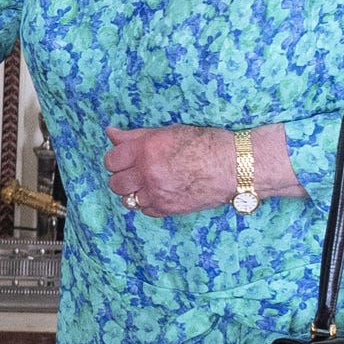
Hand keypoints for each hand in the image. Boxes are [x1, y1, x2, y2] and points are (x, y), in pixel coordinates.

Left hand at [102, 123, 300, 215]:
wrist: (233, 166)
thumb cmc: (205, 143)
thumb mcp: (168, 132)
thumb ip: (135, 135)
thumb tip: (110, 132)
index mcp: (146, 151)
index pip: (111, 160)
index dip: (116, 160)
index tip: (124, 159)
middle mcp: (148, 174)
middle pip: (116, 183)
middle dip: (122, 177)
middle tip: (135, 172)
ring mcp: (158, 194)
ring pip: (128, 200)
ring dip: (134, 192)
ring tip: (148, 183)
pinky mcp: (169, 209)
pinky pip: (146, 211)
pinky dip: (149, 203)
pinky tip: (161, 192)